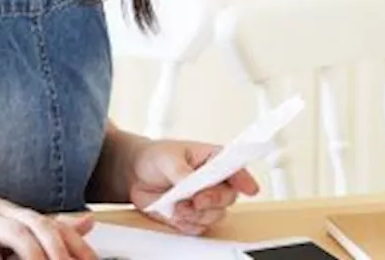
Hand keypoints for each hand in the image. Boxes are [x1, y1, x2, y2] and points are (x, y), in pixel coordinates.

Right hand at [0, 177, 98, 258]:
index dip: (77, 245)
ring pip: (14, 234)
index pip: (57, 228)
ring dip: (31, 252)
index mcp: (22, 215)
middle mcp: (8, 216)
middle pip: (40, 228)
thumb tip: (88, 222)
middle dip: (59, 250)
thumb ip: (51, 223)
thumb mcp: (17, 217)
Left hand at [125, 140, 259, 235]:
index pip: (236, 169)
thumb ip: (182, 172)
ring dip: (196, 214)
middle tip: (196, 199)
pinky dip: (185, 223)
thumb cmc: (156, 157)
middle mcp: (213, 182)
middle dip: (212, 201)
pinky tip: (173, 213)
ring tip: (177, 205)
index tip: (250, 188)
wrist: (135, 174)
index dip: (245, 179)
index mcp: (213, 160)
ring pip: (214, 216)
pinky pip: (197, 227)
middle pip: (229, 197)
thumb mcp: (168, 158)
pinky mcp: (192, 216)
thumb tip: (191, 184)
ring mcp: (204, 201)